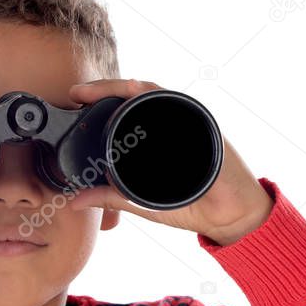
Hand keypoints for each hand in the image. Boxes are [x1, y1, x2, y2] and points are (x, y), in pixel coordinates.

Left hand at [66, 79, 272, 244]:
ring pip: (153, 93)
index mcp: (158, 136)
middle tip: (78, 93)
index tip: (75, 97)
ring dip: (123, 88)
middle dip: (105, 89)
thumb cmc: (191, 206)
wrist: (231, 217)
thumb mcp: (140, 202)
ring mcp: (188, 122)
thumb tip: (74, 200)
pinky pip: (176, 103)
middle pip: (136, 95)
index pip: (127, 108)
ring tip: (97, 90)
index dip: (101, 98)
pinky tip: (134, 90)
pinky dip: (153, 95)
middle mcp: (172, 123)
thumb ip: (110, 197)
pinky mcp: (201, 127)